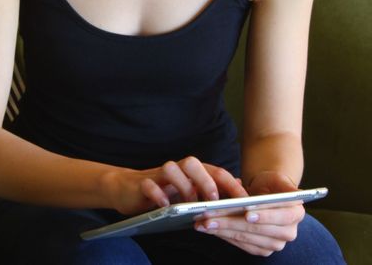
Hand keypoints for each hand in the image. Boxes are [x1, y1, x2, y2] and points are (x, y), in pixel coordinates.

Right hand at [101, 156, 246, 215]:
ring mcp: (158, 175)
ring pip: (171, 168)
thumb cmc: (163, 192)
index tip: (245, 200)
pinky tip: (164, 207)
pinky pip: (150, 185)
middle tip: (213, 199)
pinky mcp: (142, 184)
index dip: (231, 184)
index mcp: (191, 172)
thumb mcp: (189, 190)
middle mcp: (177, 170)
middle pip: (193, 163)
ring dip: (182, 186)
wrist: (126, 189)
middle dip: (206, 180)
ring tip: (188, 204)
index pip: (215, 172)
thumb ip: (211, 186)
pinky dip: (158, 194)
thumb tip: (238, 182)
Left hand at [194, 171, 305, 256]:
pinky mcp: (261, 250)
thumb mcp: (278, 178)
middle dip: (232, 222)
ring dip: (223, 230)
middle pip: (257, 229)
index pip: (281, 217)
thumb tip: (296, 193)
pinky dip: (223, 235)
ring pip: (245, 237)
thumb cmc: (271, 184)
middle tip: (210, 216)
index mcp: (296, 214)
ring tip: (203, 221)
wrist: (265, 195)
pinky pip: (240, 244)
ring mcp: (275, 244)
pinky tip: (208, 227)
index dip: (264, 216)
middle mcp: (288, 233)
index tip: (246, 213)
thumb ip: (286, 185)